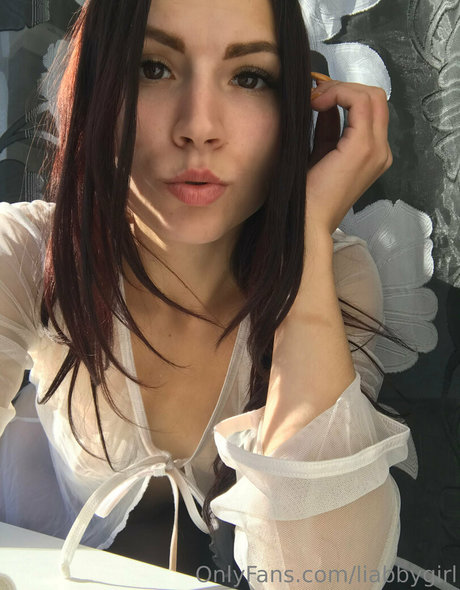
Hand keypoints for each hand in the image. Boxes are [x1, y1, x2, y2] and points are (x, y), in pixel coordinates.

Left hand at [306, 79, 392, 235]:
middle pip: (374, 97)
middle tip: (313, 96)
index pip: (369, 108)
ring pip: (370, 95)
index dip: (343, 94)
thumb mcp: (320, 153)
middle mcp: (381, 151)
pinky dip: (338, 94)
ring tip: (313, 100)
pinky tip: (316, 103)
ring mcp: (377, 149)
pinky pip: (359, 102)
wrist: (307, 222)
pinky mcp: (364, 147)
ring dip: (339, 89)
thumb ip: (328, 129)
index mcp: (373, 153)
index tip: (315, 98)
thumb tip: (323, 102)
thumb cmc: (307, 194)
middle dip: (342, 88)